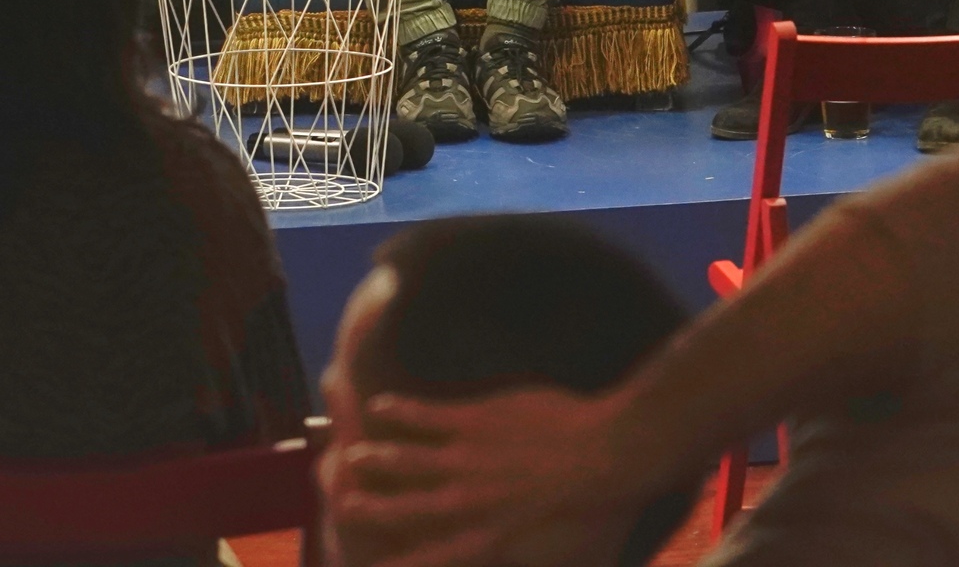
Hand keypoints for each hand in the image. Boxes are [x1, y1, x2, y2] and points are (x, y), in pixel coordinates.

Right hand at [321, 386, 647, 566]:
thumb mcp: (573, 560)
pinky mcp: (476, 420)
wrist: (613, 452)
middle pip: (404, 508)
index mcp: (491, 538)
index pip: (433, 557)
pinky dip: (400, 411)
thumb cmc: (601, 514)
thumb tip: (515, 562)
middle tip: (345, 505)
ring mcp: (469, 457)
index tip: (373, 566)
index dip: (402, 564)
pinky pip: (425, 414)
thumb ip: (534, 562)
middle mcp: (469, 501)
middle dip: (370, 508)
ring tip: (353, 456)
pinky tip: (382, 406)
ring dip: (376, 457)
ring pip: (405, 458)